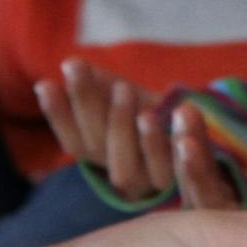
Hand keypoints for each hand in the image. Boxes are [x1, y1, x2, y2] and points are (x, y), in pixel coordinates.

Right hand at [36, 58, 172, 200]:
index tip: (46, 84)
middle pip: (94, 145)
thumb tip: (69, 65)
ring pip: (123, 165)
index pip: (72, 139)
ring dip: (120, 125)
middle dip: (85, 104)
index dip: (57, 115)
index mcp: (101, 152)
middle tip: (79, 67)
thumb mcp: (128, 97)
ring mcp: (145, 181)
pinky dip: (161, 142)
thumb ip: (101, 86)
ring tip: (123, 88)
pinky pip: (164, 168)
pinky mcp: (176, 181)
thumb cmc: (157, 114)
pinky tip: (170, 111)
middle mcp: (118, 171)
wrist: (200, 143)